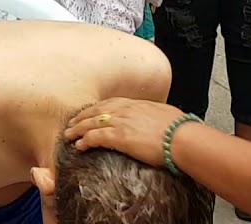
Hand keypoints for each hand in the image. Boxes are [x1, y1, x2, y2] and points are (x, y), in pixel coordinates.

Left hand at [64, 98, 188, 167]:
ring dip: (77, 129)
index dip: (96, 108)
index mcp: (136, 104)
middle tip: (71, 123)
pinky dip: (85, 141)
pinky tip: (78, 146)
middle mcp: (126, 110)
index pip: (110, 103)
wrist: (182, 138)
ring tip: (68, 135)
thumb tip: (157, 120)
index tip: (89, 112)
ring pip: (92, 123)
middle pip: (96, 110)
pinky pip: (95, 137)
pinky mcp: (119, 137)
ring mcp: (121, 122)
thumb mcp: (164, 115)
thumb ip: (154, 116)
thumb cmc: (180, 128)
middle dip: (82, 117)